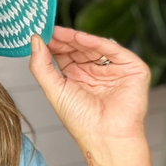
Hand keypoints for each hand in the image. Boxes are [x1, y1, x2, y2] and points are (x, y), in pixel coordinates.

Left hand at [29, 25, 151, 148]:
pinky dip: (96, 42)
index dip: (51, 43)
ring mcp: (112, 69)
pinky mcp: (131, 68)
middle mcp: (94, 72)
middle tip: (47, 28)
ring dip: (76, 38)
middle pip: (77, 48)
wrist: (106, 137)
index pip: (63, 54)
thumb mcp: (54, 90)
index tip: (38, 32)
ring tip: (59, 32)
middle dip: (62, 39)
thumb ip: (41, 66)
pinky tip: (79, 38)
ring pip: (93, 46)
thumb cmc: (82, 121)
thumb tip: (34, 41)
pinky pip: (112, 50)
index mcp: (76, 78)